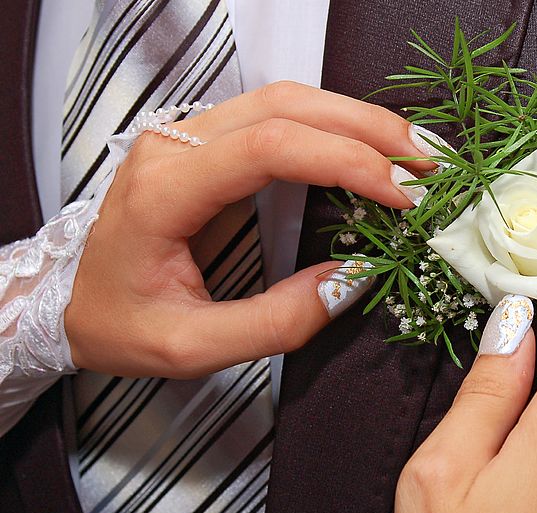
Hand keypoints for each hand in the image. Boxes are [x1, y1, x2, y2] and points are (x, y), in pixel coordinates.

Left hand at [66, 81, 436, 377]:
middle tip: (428, 164)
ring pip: (286, 99)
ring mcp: (187, 136)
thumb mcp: (192, 347)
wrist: (66, 299)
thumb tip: (352, 282)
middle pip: (286, 105)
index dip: (346, 163)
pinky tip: (369, 148)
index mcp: (165, 190)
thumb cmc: (119, 324)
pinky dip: (334, 127)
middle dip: (368, 129)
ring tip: (412, 153)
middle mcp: (175, 145)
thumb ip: (275, 322)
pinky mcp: (205, 143)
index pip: (270, 147)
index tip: (400, 198)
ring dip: (357, 120)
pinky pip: (278, 115)